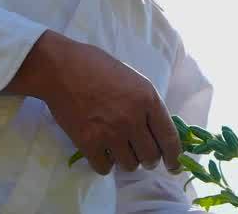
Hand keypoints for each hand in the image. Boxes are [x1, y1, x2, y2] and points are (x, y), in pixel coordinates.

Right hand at [10, 30, 182, 174]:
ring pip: (129, 165)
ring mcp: (110, 132)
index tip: (174, 166)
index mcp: (148, 100)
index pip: (169, 137)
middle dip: (149, 160)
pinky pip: (104, 168)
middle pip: (151, 156)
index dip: (174, 156)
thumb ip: (148, 105)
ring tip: (121, 151)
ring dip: (127, 162)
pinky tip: (103, 154)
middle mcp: (133, 119)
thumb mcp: (136, 81)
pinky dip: (105, 164)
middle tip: (144, 157)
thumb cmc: (100, 69)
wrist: (64, 69)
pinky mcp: (88, 143)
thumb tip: (158, 130)